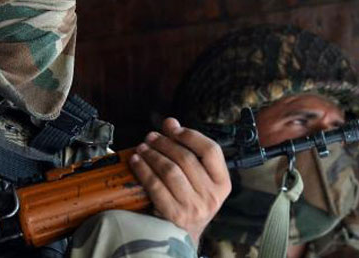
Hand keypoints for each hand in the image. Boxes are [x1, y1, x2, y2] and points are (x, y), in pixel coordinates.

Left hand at [128, 117, 231, 243]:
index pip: (211, 150)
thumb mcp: (198, 177)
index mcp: (222, 182)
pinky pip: (155, 186)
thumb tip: (170, 122)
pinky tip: (136, 161)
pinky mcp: (174, 215)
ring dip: (153, 155)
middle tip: (151, 136)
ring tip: (142, 147)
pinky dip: (143, 170)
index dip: (190, 135)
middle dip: (165, 143)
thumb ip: (188, 149)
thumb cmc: (191, 200)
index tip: (172, 128)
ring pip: (170, 171)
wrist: (183, 235)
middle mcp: (211, 195)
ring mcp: (194, 206)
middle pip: (187, 159)